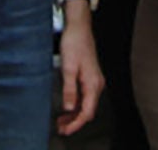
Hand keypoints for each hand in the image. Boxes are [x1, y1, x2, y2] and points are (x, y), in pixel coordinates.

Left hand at [55, 7, 103, 135]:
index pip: (87, 112)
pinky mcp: (90, 77)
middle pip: (88, 111)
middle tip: (60, 128)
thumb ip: (69, 89)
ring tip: (61, 121)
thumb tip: (68, 107)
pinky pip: (85, 97)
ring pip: (86, 105)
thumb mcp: (68, 68)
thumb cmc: (74, 43)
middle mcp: (97, 84)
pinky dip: (76, 105)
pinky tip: (67, 108)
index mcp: (93, 83)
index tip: (65, 130)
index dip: (76, 124)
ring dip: (74, 114)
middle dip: (75, 122)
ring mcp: (94, 81)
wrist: (79, 27)